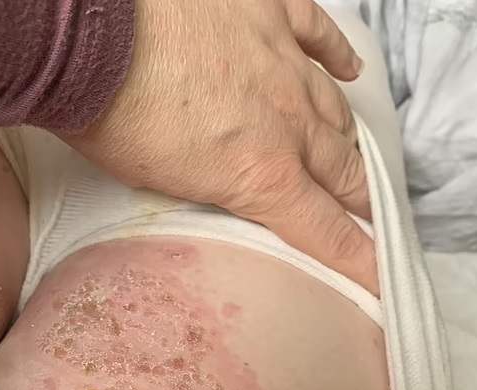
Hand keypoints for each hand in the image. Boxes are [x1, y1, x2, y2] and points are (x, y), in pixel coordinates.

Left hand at [64, 0, 375, 291]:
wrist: (92, 35)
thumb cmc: (111, 117)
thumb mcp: (165, 185)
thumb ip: (217, 189)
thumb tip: (236, 188)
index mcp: (262, 175)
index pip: (326, 230)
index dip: (361, 258)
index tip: (384, 277)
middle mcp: (287, 123)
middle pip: (341, 170)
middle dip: (360, 198)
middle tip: (370, 215)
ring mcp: (282, 61)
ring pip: (333, 109)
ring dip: (343, 138)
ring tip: (348, 155)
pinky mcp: (267, 10)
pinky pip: (318, 33)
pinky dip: (336, 55)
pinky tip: (349, 71)